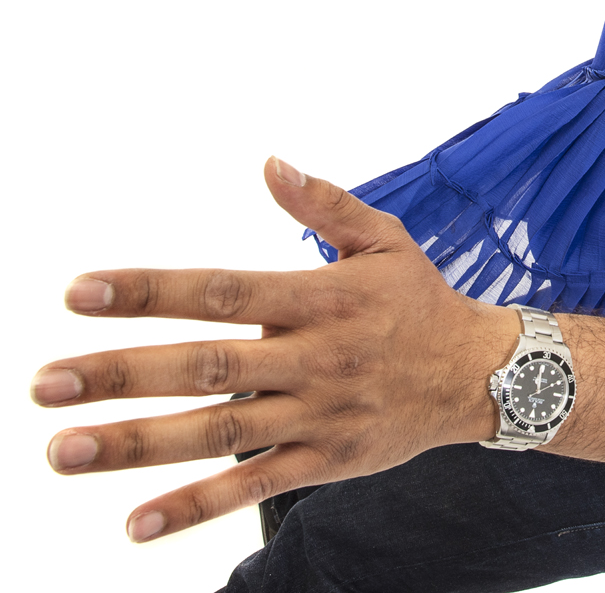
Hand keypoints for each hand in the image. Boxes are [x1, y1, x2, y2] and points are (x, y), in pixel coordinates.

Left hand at [30, 157, 519, 541]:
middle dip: (123, 374)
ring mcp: (317, 413)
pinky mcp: (325, 460)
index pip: (222, 291)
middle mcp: (314, 357)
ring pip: (219, 432)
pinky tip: (136, 522)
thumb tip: (269, 162)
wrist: (478, 373)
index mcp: (321, 298)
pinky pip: (254, 486)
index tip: (81, 292)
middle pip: (207, 366)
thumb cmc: (420, 299)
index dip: (151, 291)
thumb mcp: (385, 240)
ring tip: (63, 449)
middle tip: (46, 384)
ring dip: (139, 443)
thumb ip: (324, 204)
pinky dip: (196, 504)